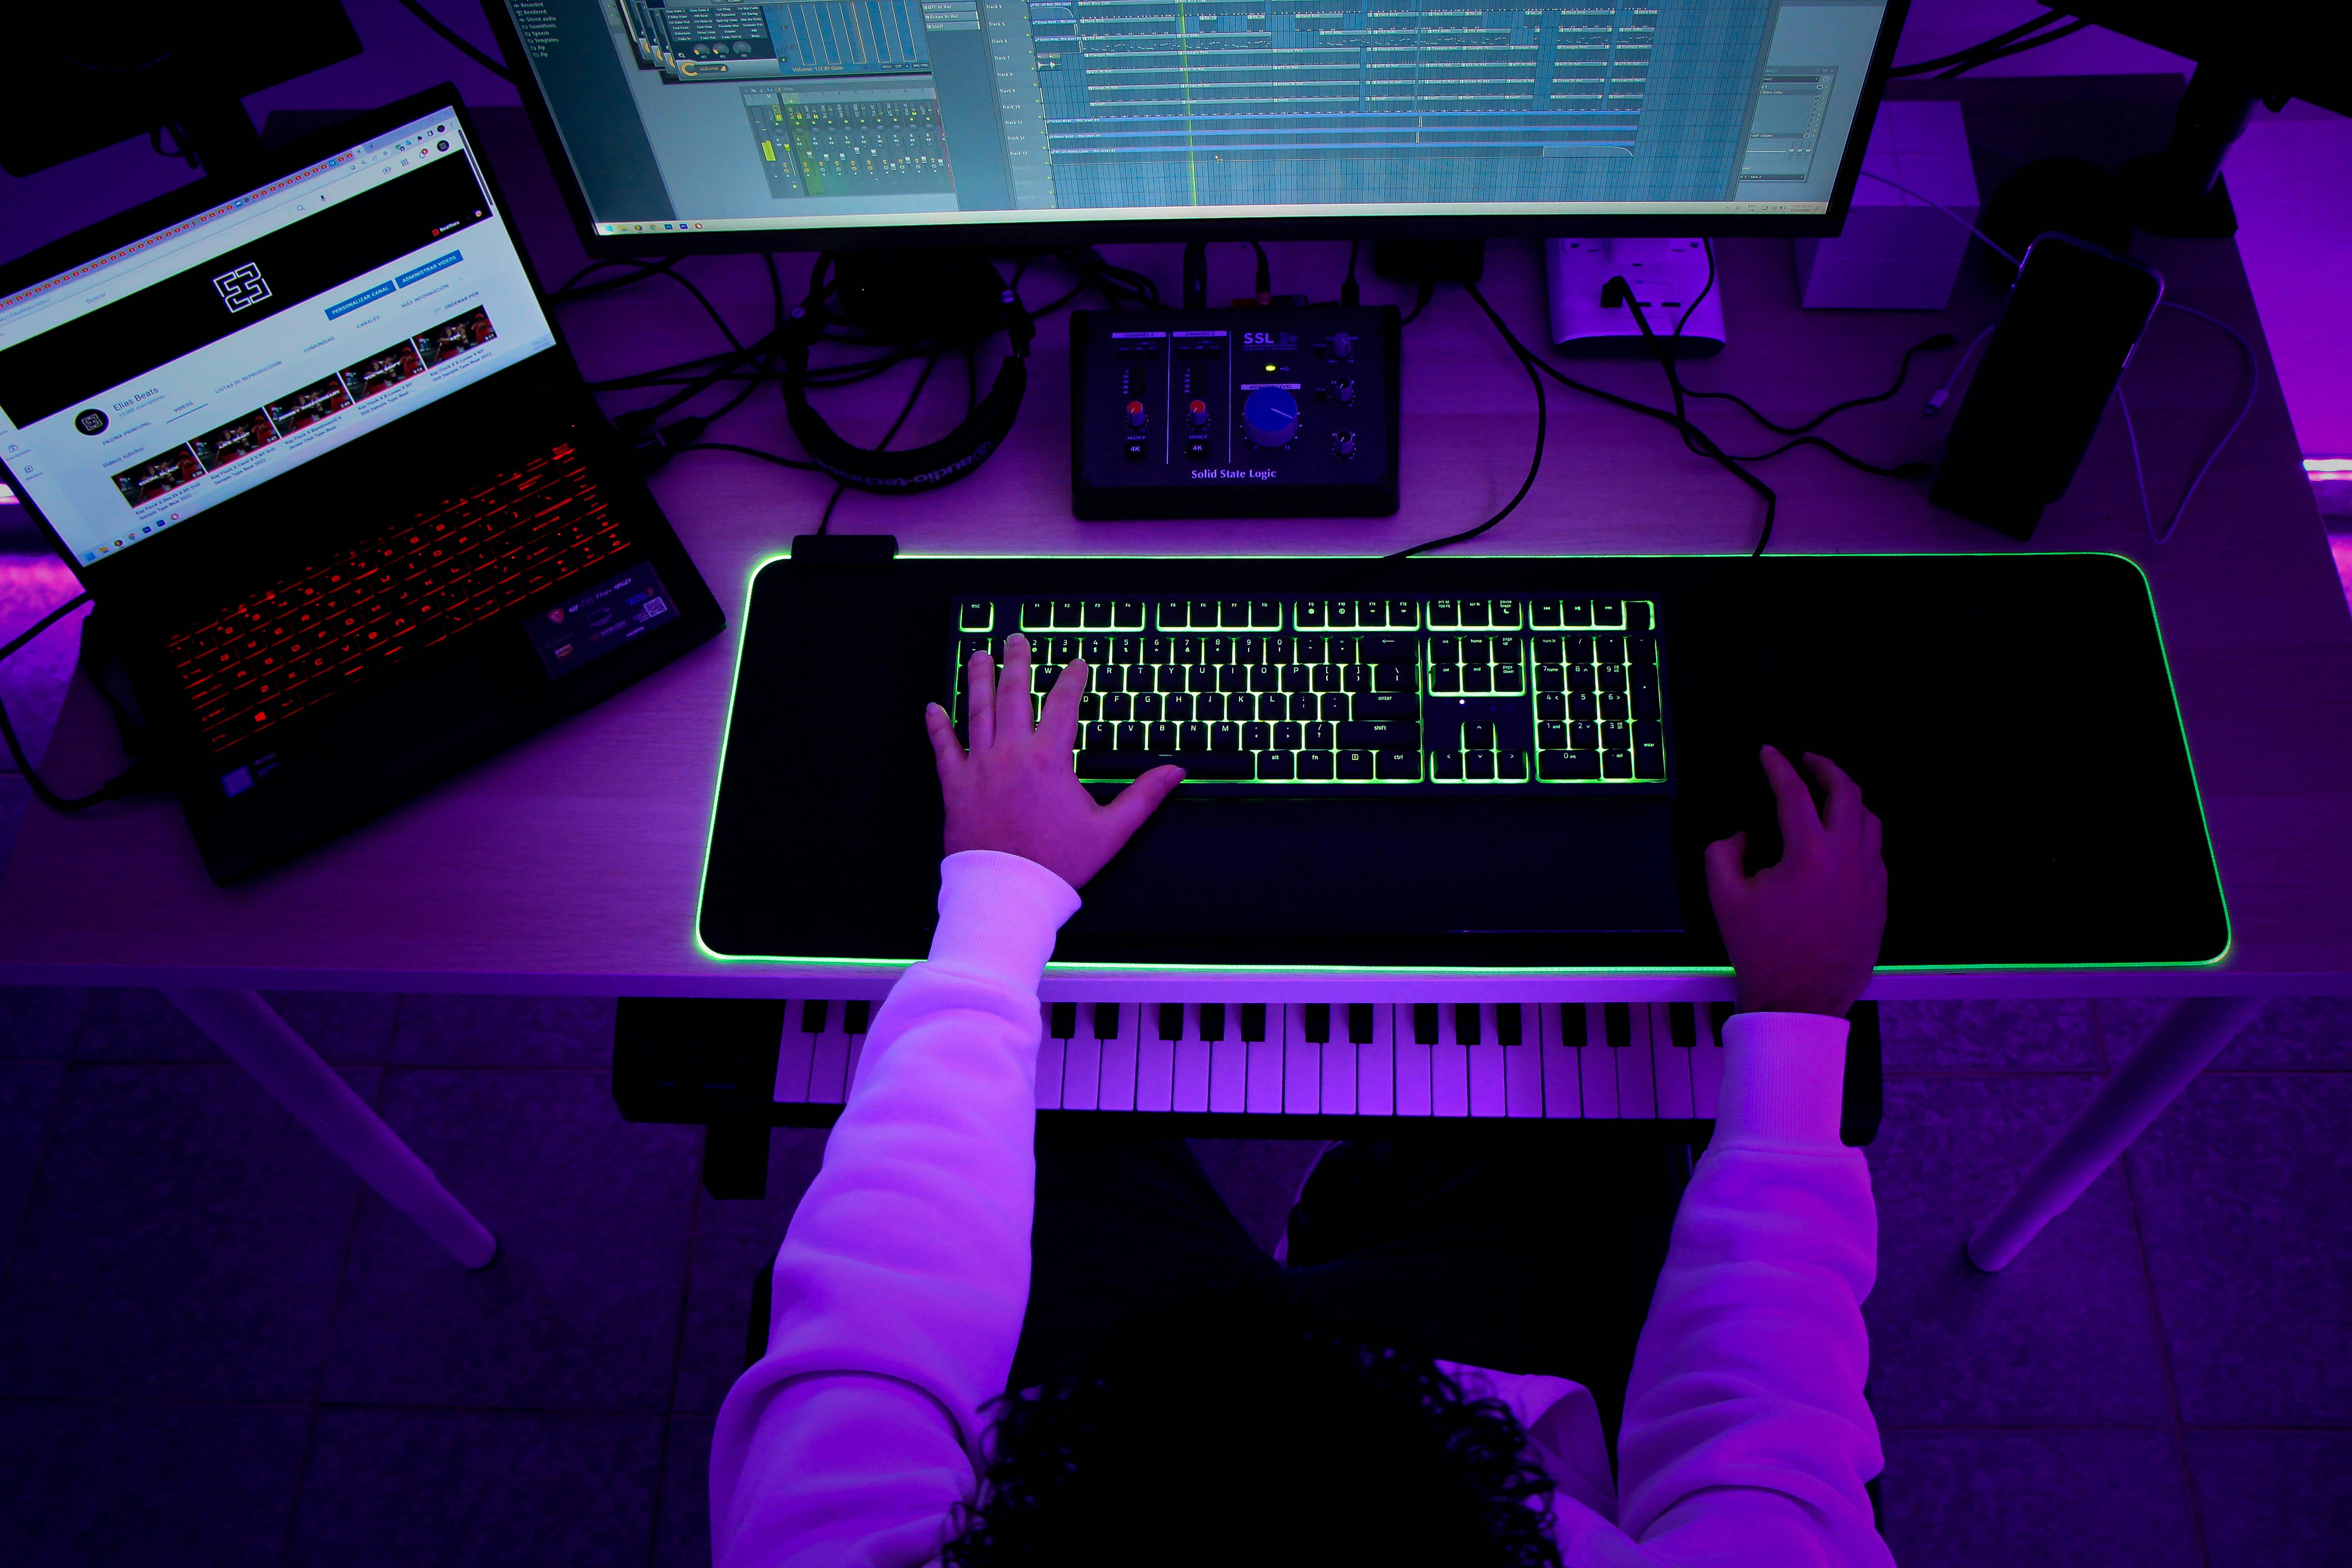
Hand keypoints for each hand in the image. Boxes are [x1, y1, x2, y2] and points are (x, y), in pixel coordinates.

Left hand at [924, 632, 1183, 890]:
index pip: (1063, 704)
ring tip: (979, 656)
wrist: (1008, 892)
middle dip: (1017, 662)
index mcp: (1049, 759)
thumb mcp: (1110, 831)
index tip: (1075, 665)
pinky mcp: (955, 786)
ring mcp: (980, 767)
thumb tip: (1175, 772)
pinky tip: (933, 708)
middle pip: (1014, 694)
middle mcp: (1011, 753)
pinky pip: (943, 748)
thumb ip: (1143, 797)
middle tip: (1016, 640)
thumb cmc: (1057, 863)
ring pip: (978, 711)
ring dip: (978, 679)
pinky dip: (937, 726)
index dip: (1071, 679)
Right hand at [1704, 746, 1886, 1017]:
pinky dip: (1859, 834)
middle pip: (1847, 793)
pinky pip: (1875, 853)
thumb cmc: (1764, 953)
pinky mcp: (1879, 900)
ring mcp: (1869, 880)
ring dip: (1848, 799)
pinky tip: (1841, 840)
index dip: (1778, 767)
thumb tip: (1740, 836)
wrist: (1800, 1000)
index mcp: (1808, 855)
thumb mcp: (1724, 899)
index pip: (1794, 793)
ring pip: (1869, 820)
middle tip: (1808, 760)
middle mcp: (1847, 860)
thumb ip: (1722, 853)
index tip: (1769, 754)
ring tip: (1828, 795)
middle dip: (1825, 768)